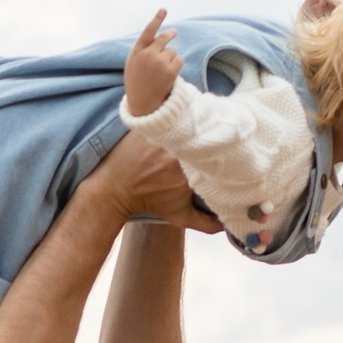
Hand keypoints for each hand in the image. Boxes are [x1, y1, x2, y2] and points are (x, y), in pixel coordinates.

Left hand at [96, 127, 222, 229]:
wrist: (115, 190)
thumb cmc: (149, 202)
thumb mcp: (180, 216)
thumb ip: (206, 223)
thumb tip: (226, 224)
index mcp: (191, 175)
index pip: (217, 158)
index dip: (222, 152)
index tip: (225, 152)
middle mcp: (179, 155)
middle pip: (204, 139)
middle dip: (208, 138)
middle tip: (209, 137)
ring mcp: (163, 139)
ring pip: (188, 126)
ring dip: (192, 127)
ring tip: (195, 127)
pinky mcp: (151, 127)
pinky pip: (170, 117)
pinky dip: (175, 118)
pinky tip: (178, 119)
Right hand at [123, 10, 182, 117]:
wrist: (142, 102)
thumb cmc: (137, 81)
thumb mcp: (133, 63)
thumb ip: (143, 49)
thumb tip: (158, 37)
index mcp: (137, 51)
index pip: (148, 31)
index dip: (157, 20)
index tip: (164, 9)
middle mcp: (148, 54)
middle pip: (164, 38)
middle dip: (171, 34)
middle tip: (174, 32)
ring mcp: (159, 62)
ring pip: (172, 50)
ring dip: (170, 57)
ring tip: (162, 70)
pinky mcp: (170, 71)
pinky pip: (179, 59)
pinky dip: (177, 64)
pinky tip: (170, 73)